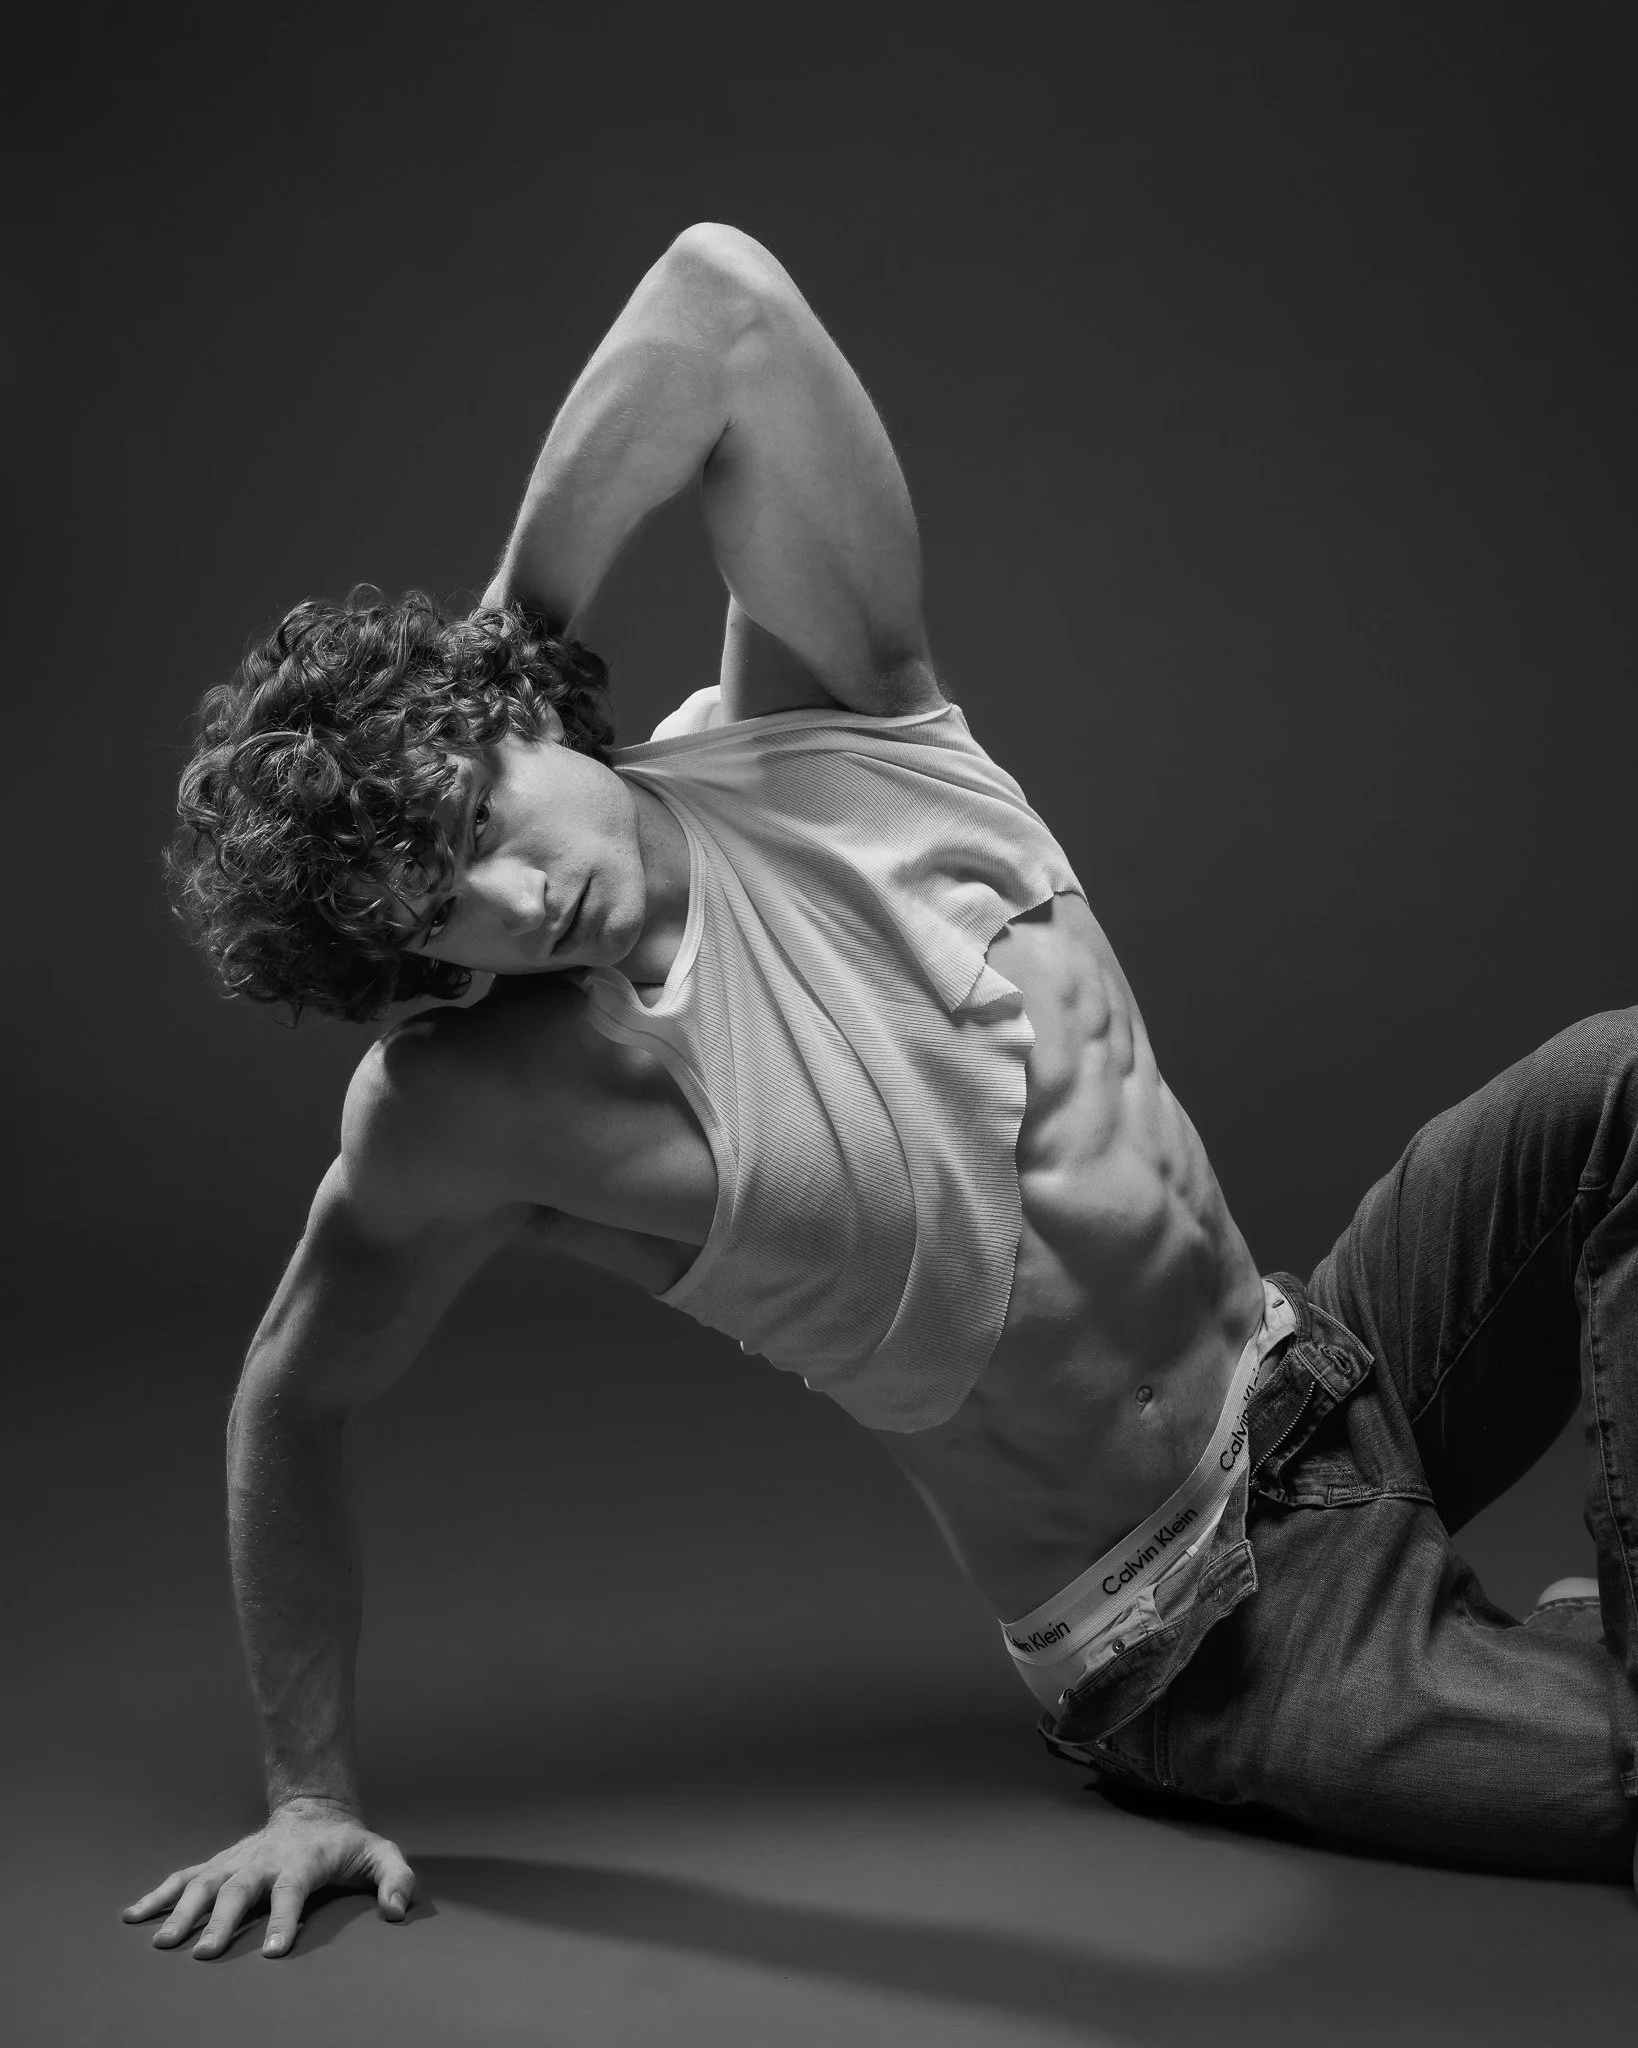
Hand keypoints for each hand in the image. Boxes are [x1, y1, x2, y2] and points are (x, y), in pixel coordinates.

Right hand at [121, 1796, 415, 1958]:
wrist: (313, 1809)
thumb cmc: (348, 1844)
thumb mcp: (381, 1854)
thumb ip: (396, 1879)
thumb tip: (398, 1911)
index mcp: (303, 1860)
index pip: (294, 1889)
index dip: (285, 1918)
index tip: (275, 1951)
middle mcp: (264, 1859)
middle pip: (241, 1889)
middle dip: (223, 1921)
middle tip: (204, 1954)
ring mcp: (238, 1860)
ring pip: (206, 1883)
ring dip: (182, 1911)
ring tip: (162, 1943)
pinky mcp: (220, 1864)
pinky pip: (184, 1877)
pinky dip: (158, 1894)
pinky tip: (133, 1915)